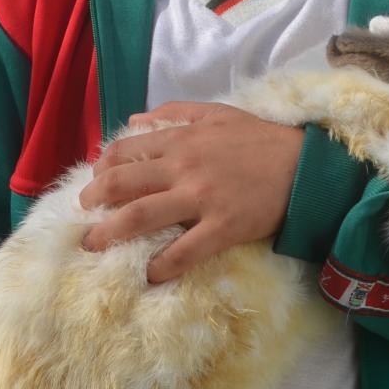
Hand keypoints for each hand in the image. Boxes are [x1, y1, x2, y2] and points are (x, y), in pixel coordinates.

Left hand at [79, 102, 304, 282]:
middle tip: (84, 215)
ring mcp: (201, 199)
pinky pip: (183, 252)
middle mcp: (183, 168)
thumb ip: (175, 112)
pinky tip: (149, 275)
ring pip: (141, 217)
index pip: (126, 151)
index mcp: (182, 139)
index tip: (94, 181)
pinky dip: (161, 266)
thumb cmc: (261, 140)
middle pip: (123, 184)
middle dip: (94, 201)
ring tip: (93, 246)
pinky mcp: (222, 228)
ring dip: (110, 234)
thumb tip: (135, 119)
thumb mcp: (218, 113)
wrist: (305, 167)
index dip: (102, 167)